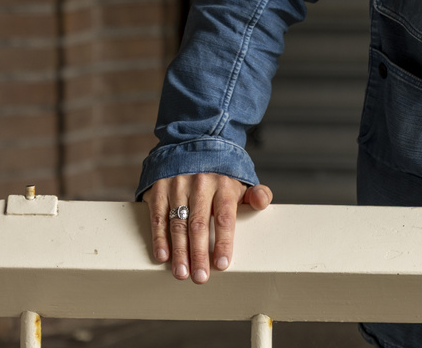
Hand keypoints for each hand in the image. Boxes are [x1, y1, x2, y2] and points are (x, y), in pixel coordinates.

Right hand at [142, 174, 272, 283]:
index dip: (223, 242)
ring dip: (179, 251)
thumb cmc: (221, 172)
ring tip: (181, 273)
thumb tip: (263, 201)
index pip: (225, 217)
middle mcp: (200, 183)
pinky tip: (163, 256)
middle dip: (199, 254)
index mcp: (224, 183)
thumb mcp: (241, 179)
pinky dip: (159, 238)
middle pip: (199, 224)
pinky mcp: (159, 188)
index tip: (222, 263)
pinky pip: (158, 217)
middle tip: (200, 277)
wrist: (193, 143)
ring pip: (178, 224)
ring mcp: (178, 185)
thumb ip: (256, 193)